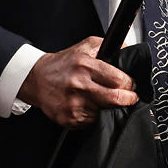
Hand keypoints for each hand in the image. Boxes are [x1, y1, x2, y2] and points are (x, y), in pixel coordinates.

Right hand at [18, 36, 137, 127]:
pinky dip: (95, 116)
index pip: (119, 79)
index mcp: (84, 65)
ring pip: (105, 112)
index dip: (129, 83)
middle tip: (130, 97)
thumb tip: (127, 51)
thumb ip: (106, 46)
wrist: (36, 79)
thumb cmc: (62, 65)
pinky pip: (92, 122)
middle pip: (116, 98)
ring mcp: (73, 103)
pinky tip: (88, 106)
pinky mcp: (69, 118)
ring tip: (102, 99)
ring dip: (109, 107)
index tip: (131, 85)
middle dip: (128, 99)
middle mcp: (79, 85)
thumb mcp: (83, 47)